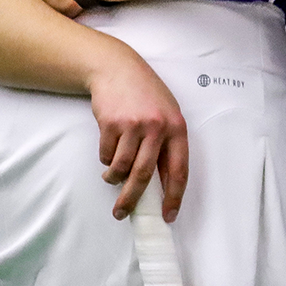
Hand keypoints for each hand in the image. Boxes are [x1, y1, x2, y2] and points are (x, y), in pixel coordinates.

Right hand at [87, 45, 188, 221]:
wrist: (117, 69)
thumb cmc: (146, 95)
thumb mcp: (167, 115)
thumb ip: (167, 145)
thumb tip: (162, 185)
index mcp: (177, 128)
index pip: (179, 170)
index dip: (174, 197)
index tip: (167, 216)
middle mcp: (158, 127)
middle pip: (144, 175)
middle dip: (132, 200)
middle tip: (122, 213)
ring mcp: (134, 125)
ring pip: (121, 168)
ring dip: (113, 178)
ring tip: (111, 176)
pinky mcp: (111, 124)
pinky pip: (106, 155)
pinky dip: (106, 159)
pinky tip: (109, 148)